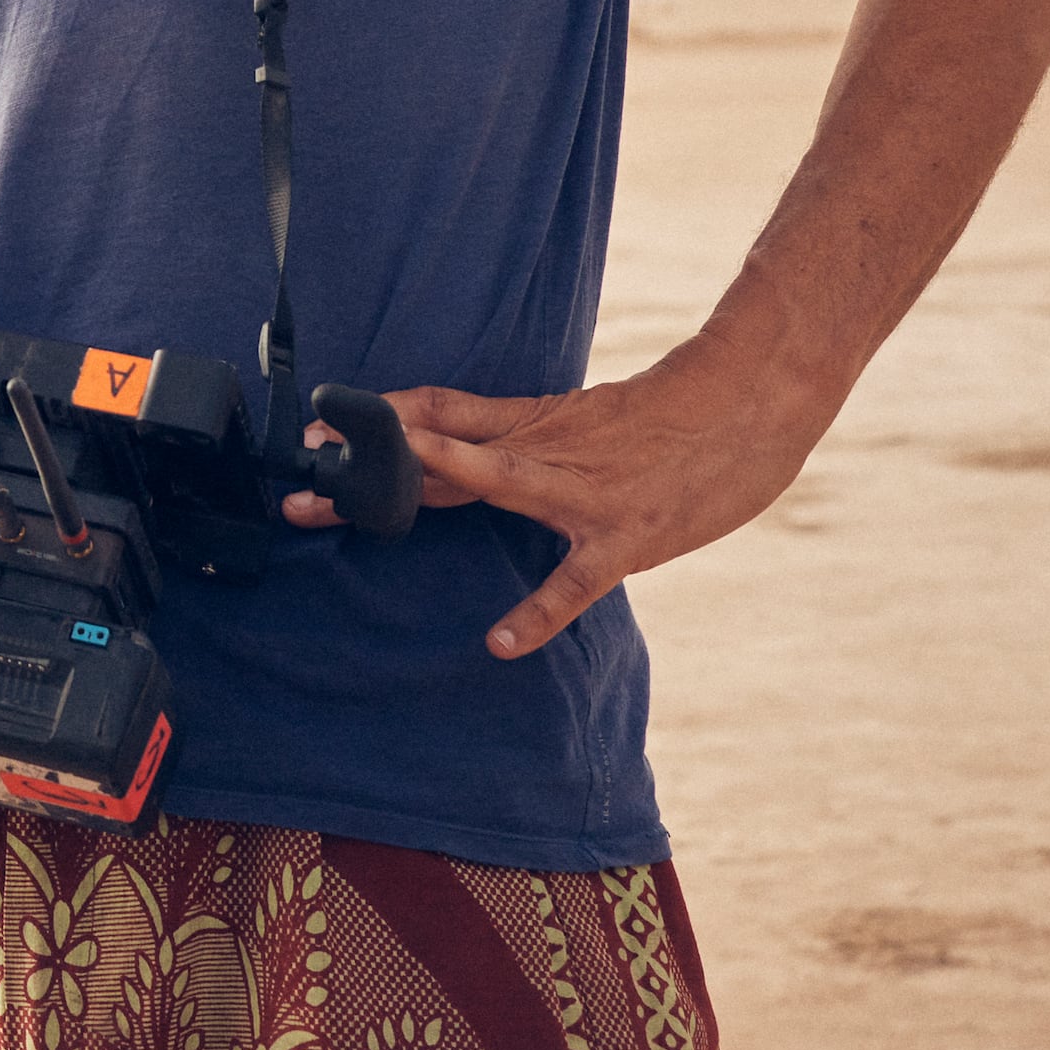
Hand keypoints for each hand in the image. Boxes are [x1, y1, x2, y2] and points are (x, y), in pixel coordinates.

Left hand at [288, 342, 829, 657]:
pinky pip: (573, 581)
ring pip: (491, 483)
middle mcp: (541, 452)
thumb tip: (444, 445)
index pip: (436, 418)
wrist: (749, 405)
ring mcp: (580, 494)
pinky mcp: (623, 537)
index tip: (314, 433)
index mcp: (528, 426)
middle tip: (300, 487)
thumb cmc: (663, 418)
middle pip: (437, 457)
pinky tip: (498, 644)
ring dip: (427, 490)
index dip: (374, 424)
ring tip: (364, 512)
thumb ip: (511, 436)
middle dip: (367, 472)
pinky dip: (536, 613)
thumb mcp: (576, 418)